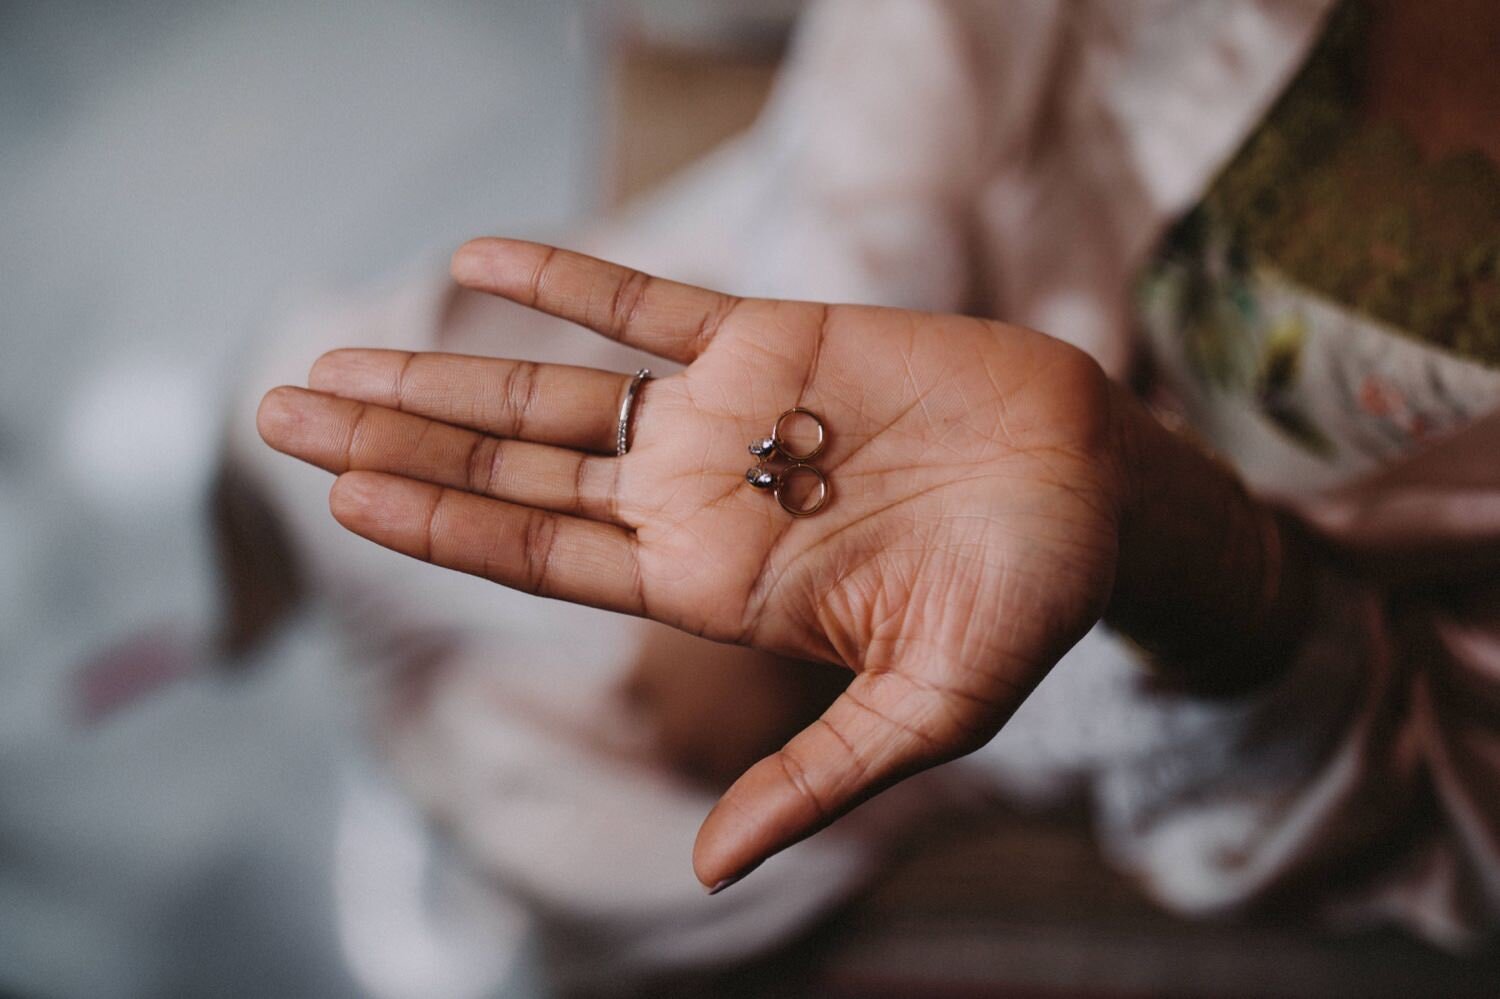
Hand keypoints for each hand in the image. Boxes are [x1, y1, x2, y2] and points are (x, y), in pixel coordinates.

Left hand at [257, 238, 1126, 889]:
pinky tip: (477, 257)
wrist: (1096, 491)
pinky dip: (569, 280)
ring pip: (561, 389)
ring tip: (341, 357)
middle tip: (278, 415)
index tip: (345, 493)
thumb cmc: (1022, 607)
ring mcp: (728, 418)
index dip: (447, 522)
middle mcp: (697, 499)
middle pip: (518, 468)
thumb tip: (712, 870)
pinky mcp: (777, 339)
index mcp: (713, 584)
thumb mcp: (927, 712)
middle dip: (401, 442)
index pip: (547, 555)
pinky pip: (653, 303)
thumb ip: (817, 776)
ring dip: (448, 370)